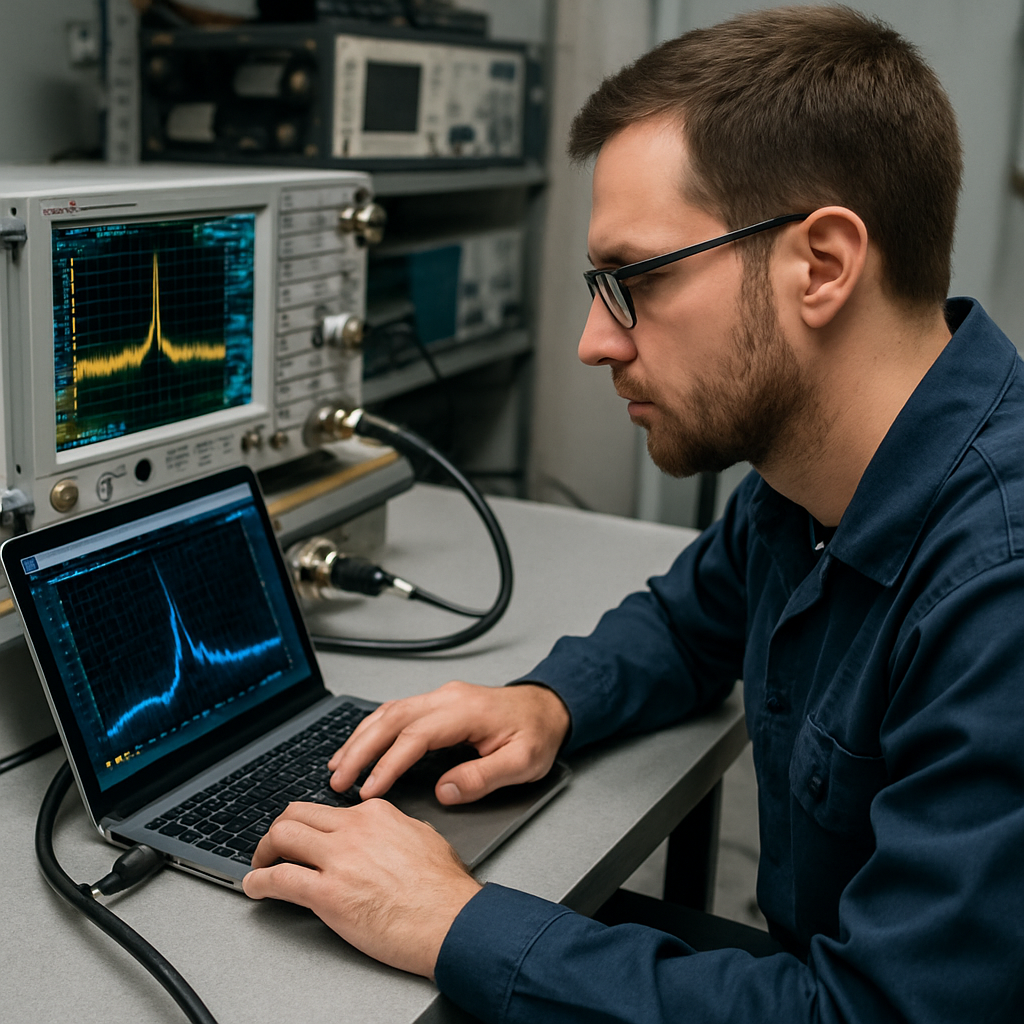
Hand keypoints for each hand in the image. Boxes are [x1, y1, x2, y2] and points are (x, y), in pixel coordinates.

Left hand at [242, 799, 481, 977]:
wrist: (452, 921)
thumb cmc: (445, 889)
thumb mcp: (426, 838)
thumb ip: (399, 829)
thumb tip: (389, 834)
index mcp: (377, 814)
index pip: (328, 809)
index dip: (312, 826)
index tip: (307, 839)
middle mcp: (355, 829)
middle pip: (297, 813)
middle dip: (279, 830)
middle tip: (274, 848)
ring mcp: (340, 859)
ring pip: (282, 835)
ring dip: (263, 852)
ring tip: (260, 866)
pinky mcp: (328, 894)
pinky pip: (280, 879)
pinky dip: (259, 882)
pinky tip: (255, 888)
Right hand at [328, 681, 570, 804]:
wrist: (549, 707)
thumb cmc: (538, 734)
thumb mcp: (523, 763)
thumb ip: (483, 778)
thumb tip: (444, 792)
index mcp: (466, 711)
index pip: (415, 737)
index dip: (388, 764)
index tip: (369, 790)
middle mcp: (448, 698)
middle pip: (391, 719)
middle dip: (360, 750)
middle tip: (338, 780)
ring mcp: (441, 697)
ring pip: (388, 712)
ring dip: (360, 738)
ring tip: (338, 765)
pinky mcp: (438, 702)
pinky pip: (396, 711)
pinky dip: (373, 729)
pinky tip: (359, 745)